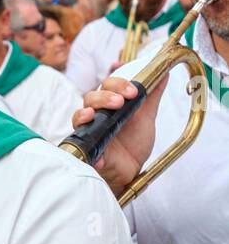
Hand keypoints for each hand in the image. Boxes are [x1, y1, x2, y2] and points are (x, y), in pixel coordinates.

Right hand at [73, 74, 166, 197]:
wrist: (132, 169)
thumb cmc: (134, 142)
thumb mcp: (147, 116)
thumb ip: (152, 95)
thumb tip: (165, 73)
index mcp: (110, 104)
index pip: (108, 85)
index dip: (118, 83)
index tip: (134, 90)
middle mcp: (97, 115)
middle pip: (91, 96)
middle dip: (105, 96)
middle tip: (120, 102)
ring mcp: (89, 130)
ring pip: (79, 115)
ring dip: (86, 112)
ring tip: (96, 114)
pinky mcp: (87, 148)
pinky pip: (80, 144)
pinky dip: (86, 146)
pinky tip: (98, 152)